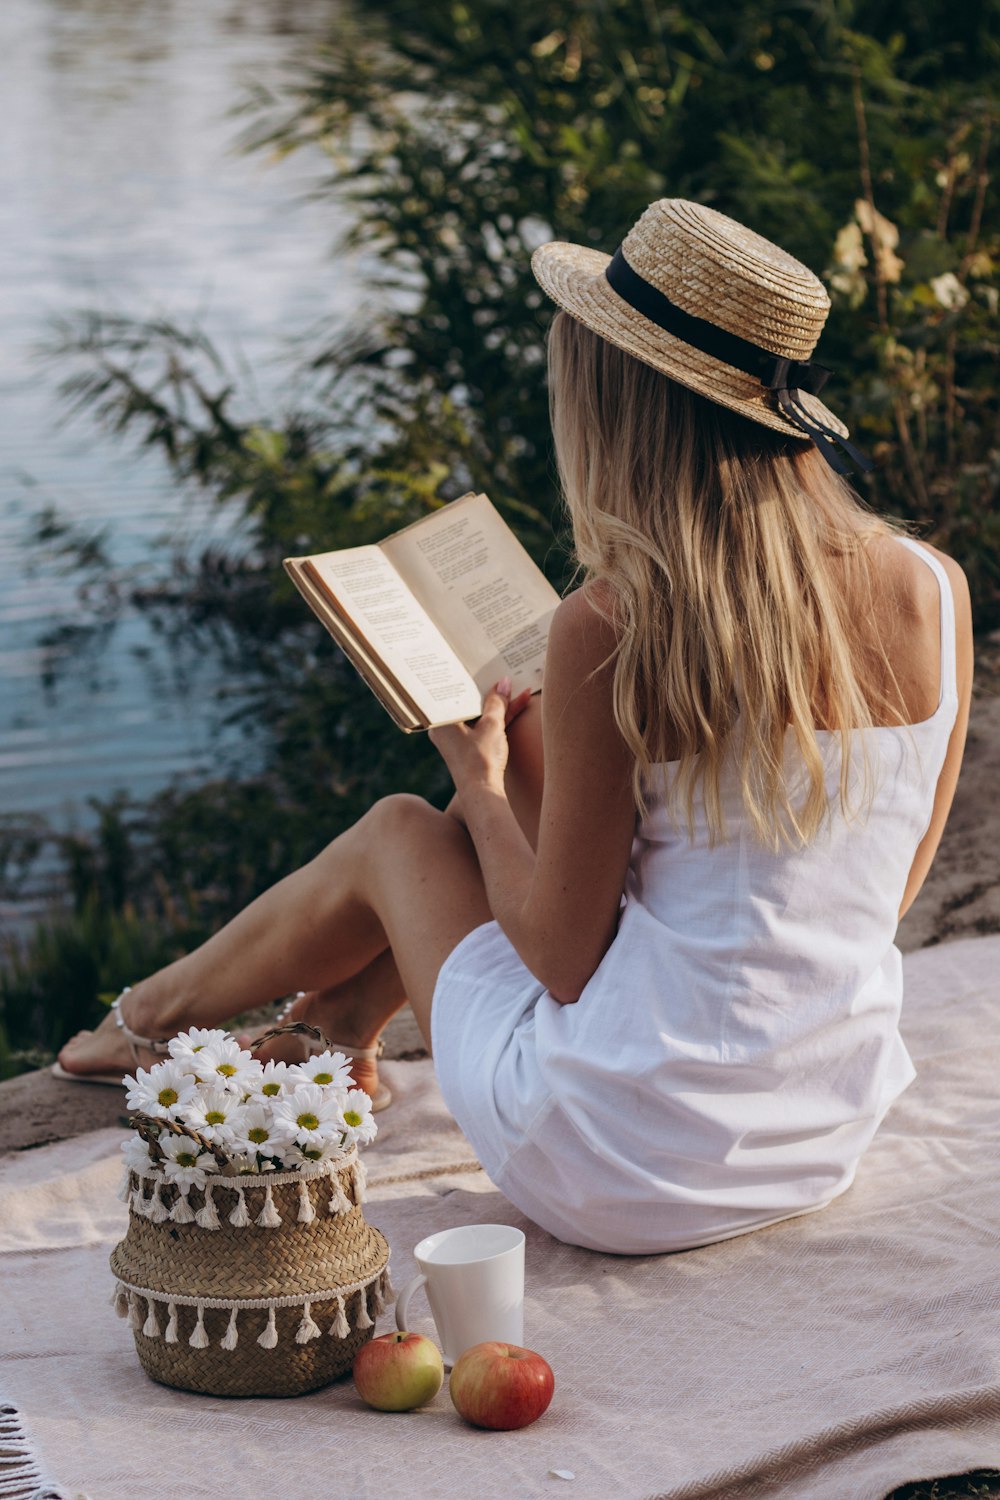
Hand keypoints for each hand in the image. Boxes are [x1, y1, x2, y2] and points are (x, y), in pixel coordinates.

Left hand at [429, 678, 532, 793]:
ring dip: (499, 703)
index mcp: (441, 720)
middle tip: (501, 672)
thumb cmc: (480, 758)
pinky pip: (486, 726)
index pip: (457, 692)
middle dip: (489, 690)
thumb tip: (504, 682)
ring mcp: (460, 738)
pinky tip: (519, 702)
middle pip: (470, 702)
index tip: (484, 666)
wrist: (483, 792)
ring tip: (517, 685)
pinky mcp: (473, 747)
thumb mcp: (492, 725)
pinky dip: (500, 717)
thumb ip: (497, 702)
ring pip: (481, 714)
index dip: (472, 678)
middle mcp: (447, 728)